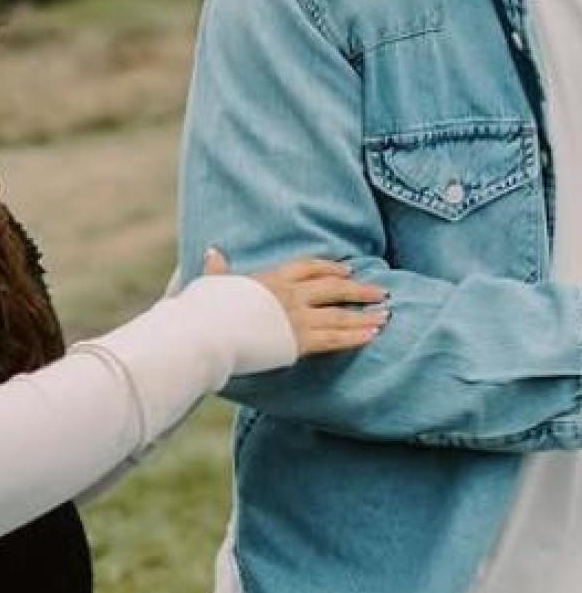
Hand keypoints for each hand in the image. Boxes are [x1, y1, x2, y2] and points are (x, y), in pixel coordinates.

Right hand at [203, 249, 388, 356]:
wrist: (207, 332)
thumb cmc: (205, 310)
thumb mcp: (212, 284)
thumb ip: (217, 270)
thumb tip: (212, 252)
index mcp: (271, 279)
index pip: (308, 267)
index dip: (330, 268)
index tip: (347, 269)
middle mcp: (289, 295)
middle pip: (333, 287)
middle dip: (359, 289)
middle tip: (380, 291)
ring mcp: (297, 317)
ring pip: (340, 313)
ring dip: (365, 313)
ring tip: (386, 314)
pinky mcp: (299, 341)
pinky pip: (335, 338)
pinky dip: (356, 336)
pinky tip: (373, 334)